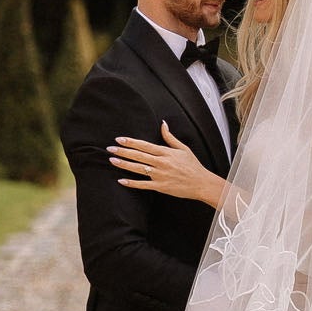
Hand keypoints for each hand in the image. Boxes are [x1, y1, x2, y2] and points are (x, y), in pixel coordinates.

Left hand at [109, 123, 226, 209]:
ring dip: (124, 164)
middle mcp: (161, 163)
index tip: (119, 139)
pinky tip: (122, 180)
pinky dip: (132, 183)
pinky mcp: (160, 186)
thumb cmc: (193, 166)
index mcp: (165, 152)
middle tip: (110, 148)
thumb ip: (170, 137)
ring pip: (138, 169)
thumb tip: (163, 124)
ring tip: (113, 160)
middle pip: (138, 155)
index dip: (131, 142)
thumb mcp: (183, 148)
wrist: (201, 183)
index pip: (144, 145)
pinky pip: (143, 184)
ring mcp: (160, 175)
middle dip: (123, 151)